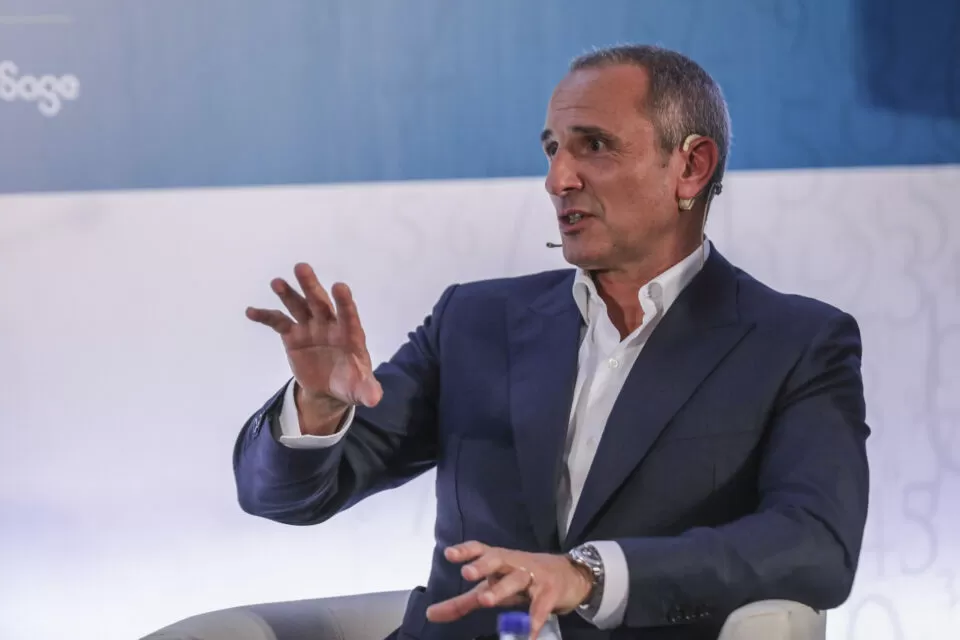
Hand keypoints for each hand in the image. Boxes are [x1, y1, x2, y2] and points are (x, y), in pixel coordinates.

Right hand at [245, 263, 382, 433]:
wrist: (329, 388)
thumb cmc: (350, 383)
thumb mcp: (360, 390)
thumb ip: (367, 390)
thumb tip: (374, 399)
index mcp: (350, 334)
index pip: (348, 316)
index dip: (344, 302)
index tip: (339, 286)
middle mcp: (330, 325)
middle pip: (320, 302)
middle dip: (311, 286)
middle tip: (302, 267)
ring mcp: (310, 327)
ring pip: (299, 306)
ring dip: (288, 294)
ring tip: (277, 282)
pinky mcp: (293, 335)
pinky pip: (278, 322)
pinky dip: (265, 316)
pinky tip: (251, 311)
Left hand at [426, 541, 592, 638]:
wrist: (570, 576)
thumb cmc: (523, 580)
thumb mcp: (492, 587)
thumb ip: (462, 602)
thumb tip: (430, 614)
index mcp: (499, 560)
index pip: (481, 549)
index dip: (466, 551)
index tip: (449, 554)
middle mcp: (514, 563)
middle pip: (497, 559)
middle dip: (482, 565)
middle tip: (467, 574)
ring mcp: (533, 576)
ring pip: (516, 579)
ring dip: (501, 588)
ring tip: (485, 600)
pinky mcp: (550, 592)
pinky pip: (540, 606)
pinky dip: (533, 619)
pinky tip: (527, 634)